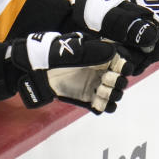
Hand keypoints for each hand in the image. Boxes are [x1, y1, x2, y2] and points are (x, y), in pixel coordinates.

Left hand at [7, 31, 131, 113]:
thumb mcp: (70, 50)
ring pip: (114, 93)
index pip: (121, 60)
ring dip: (113, 95)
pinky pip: (103, 106)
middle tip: (108, 80)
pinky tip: (98, 105)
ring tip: (102, 93)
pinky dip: (104, 107)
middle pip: (121, 79)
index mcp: (100, 55)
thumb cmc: (51, 54)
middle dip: (119, 81)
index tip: (123, 68)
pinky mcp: (87, 99)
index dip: (125, 65)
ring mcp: (95, 86)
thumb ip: (90, 52)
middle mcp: (100, 71)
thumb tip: (112, 53)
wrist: (33, 70)